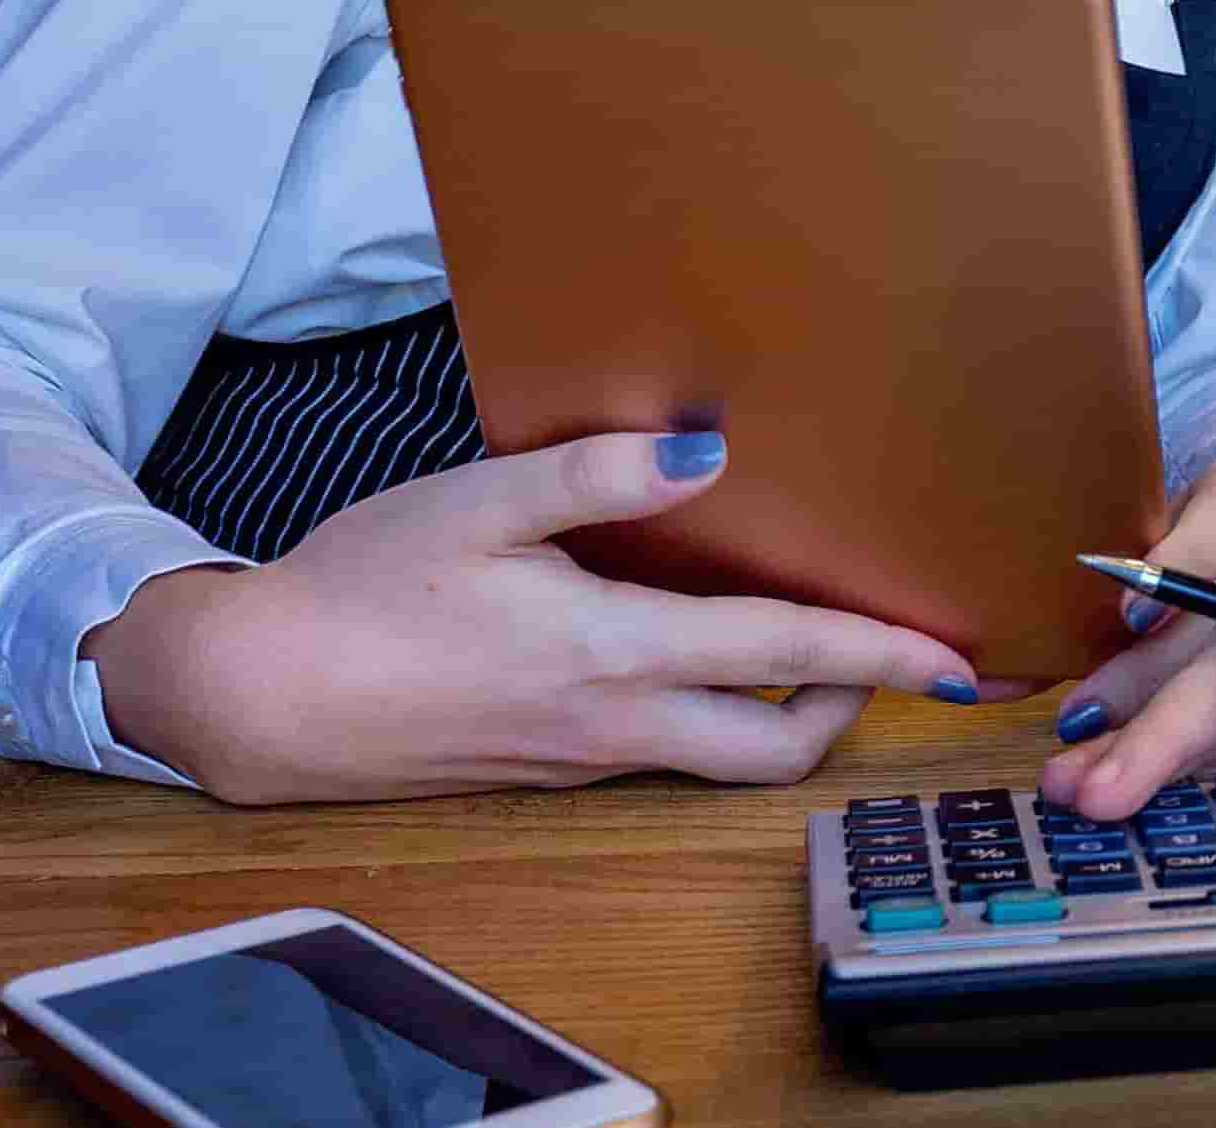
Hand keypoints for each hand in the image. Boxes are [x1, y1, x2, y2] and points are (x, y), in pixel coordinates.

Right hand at [81, 429, 980, 802]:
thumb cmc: (359, 589)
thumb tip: (706, 449)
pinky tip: (695, 654)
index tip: (956, 656)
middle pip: (773, 748)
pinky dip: (708, 714)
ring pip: (717, 757)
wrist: (259, 694)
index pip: (784, 658)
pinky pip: (657, 751)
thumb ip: (594, 475)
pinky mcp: (543, 766)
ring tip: (813, 646)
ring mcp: (577, 756)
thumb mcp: (474, 505)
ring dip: (781, 713)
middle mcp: (610, 723)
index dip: (882, 655)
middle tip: (892, 650)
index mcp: (609, 654)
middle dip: (850, 708)